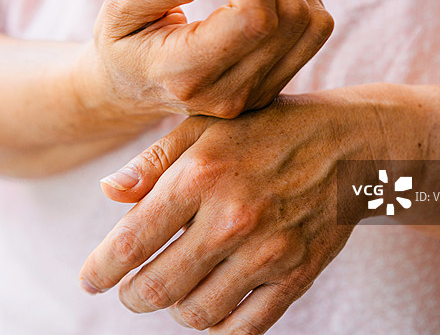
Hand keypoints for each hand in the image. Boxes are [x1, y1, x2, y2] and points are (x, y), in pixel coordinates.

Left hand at [80, 85, 431, 332]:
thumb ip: (152, 161)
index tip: (89, 278)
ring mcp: (268, 252)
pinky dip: (217, 327)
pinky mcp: (297, 276)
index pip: (132, 241)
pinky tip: (209, 306)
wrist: (350, 143)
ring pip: (197, 314)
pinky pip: (246, 327)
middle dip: (131, 295)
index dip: (101, 268)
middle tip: (128, 289)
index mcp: (200, 176)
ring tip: (171, 292)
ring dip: (173, 310)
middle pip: (157, 287)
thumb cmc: (266, 129)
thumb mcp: (205, 125)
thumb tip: (107, 193)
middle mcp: (231, 218)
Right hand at [87, 0, 332, 119]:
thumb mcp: (120, 8)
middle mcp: (228, 93)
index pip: (254, 19)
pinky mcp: (271, 88)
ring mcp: (255, 96)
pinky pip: (313, 35)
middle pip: (289, 18)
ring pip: (311, 26)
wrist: (130, 89)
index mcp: (186, 74)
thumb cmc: (123, 42)